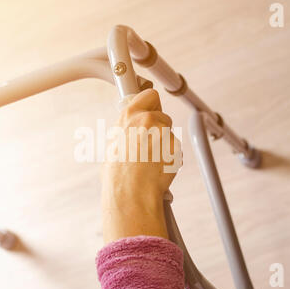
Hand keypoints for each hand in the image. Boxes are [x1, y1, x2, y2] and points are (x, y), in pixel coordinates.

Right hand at [101, 88, 181, 243]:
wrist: (131, 193)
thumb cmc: (119, 175)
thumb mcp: (113, 145)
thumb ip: (126, 130)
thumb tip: (129, 128)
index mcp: (129, 116)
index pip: (149, 95)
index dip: (151, 103)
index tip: (152, 107)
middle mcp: (147, 120)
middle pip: (162, 115)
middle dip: (160, 127)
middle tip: (151, 144)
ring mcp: (163, 132)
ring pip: (170, 133)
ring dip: (165, 144)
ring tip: (151, 161)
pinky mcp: (175, 146)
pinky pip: (176, 149)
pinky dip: (171, 157)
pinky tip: (159, 168)